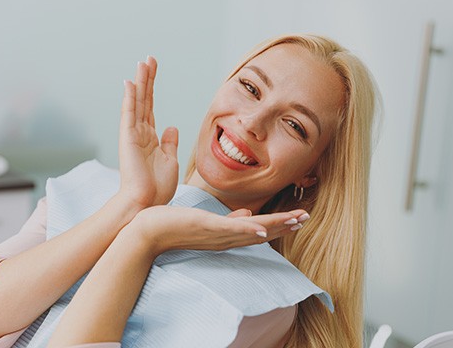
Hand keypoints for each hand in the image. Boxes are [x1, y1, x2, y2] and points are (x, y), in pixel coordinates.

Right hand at [118, 57, 178, 208]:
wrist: (146, 205)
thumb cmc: (157, 188)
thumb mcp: (170, 161)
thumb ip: (170, 142)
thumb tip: (172, 126)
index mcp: (151, 138)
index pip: (151, 107)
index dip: (153, 89)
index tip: (154, 71)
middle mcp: (140, 133)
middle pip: (144, 100)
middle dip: (147, 79)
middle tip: (149, 59)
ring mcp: (133, 135)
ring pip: (138, 102)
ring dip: (141, 82)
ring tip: (143, 62)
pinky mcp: (128, 139)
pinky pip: (129, 114)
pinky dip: (130, 98)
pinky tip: (131, 82)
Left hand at [128, 206, 309, 256]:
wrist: (147, 233)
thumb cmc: (173, 225)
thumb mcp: (206, 222)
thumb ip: (229, 220)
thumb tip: (248, 214)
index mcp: (226, 235)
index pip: (259, 231)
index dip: (280, 225)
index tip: (298, 218)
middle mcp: (225, 238)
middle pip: (262, 233)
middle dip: (285, 225)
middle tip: (306, 218)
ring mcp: (216, 235)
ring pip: (252, 231)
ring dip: (275, 226)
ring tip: (295, 219)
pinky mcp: (206, 228)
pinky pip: (230, 230)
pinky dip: (248, 230)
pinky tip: (263, 229)